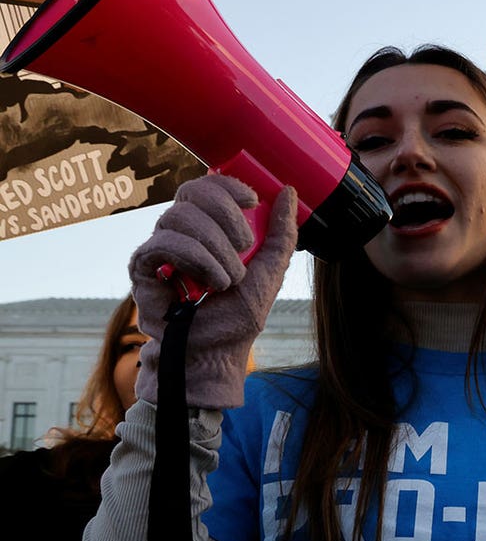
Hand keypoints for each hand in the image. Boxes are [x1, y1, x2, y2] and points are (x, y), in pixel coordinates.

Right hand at [130, 174, 297, 408]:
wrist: (212, 355)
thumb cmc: (237, 318)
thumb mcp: (270, 272)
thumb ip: (281, 234)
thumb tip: (288, 192)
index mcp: (210, 228)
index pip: (209, 184)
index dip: (228, 184)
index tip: (252, 200)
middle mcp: (181, 232)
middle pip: (193, 191)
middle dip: (227, 216)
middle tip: (244, 248)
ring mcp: (160, 247)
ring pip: (181, 217)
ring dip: (216, 249)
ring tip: (229, 280)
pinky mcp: (142, 266)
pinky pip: (163, 241)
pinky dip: (195, 259)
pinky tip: (209, 284)